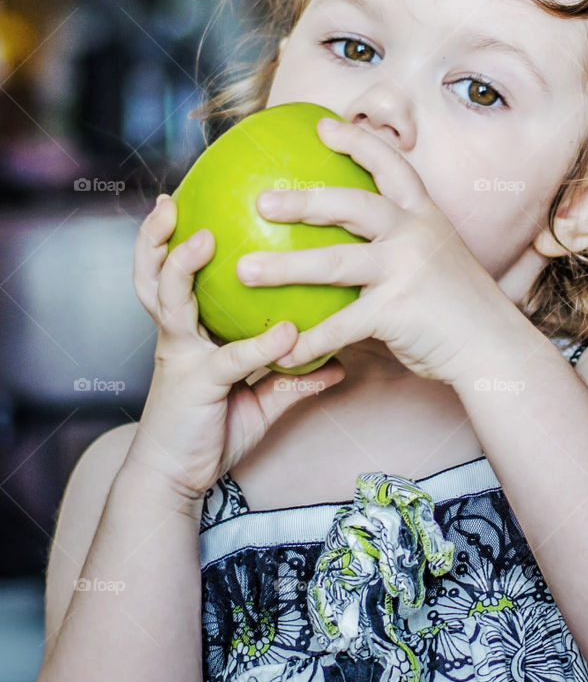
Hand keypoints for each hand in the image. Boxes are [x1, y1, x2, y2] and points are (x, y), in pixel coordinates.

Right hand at [129, 193, 346, 501]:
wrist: (177, 480)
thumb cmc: (213, 432)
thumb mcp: (260, 399)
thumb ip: (295, 376)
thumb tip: (340, 362)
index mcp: (188, 331)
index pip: (172, 276)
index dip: (174, 239)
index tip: (186, 200)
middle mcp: (177, 336)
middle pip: (153, 276)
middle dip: (157, 236)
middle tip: (171, 201)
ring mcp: (181, 357)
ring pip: (170, 301)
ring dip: (184, 267)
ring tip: (205, 238)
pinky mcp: (195, 385)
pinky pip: (228, 358)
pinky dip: (259, 344)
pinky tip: (287, 333)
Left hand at [236, 117, 515, 385]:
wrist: (494, 346)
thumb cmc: (459, 308)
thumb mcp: (437, 260)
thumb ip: (398, 248)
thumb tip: (350, 247)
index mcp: (425, 216)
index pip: (391, 165)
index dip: (357, 141)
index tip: (322, 124)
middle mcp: (415, 235)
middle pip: (351, 205)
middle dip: (303, 200)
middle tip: (261, 200)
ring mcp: (406, 271)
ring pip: (335, 261)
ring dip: (285, 267)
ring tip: (245, 271)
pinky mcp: (397, 311)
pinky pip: (342, 324)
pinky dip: (310, 340)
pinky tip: (282, 350)